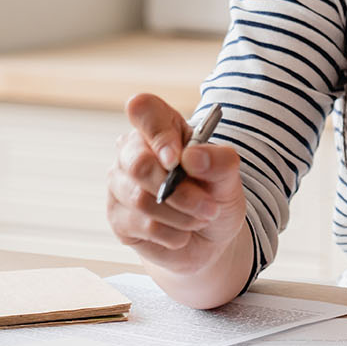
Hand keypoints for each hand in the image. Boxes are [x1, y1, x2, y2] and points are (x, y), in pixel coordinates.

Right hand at [106, 93, 247, 275]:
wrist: (210, 236)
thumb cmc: (215, 194)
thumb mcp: (229, 176)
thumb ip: (219, 161)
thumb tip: (192, 157)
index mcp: (161, 127)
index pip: (143, 109)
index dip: (158, 133)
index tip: (177, 159)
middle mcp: (132, 151)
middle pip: (138, 164)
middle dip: (180, 192)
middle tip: (209, 206)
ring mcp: (120, 184)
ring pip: (141, 199)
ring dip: (182, 215)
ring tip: (201, 218)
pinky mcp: (118, 217)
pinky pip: (142, 225)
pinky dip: (173, 233)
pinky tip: (182, 232)